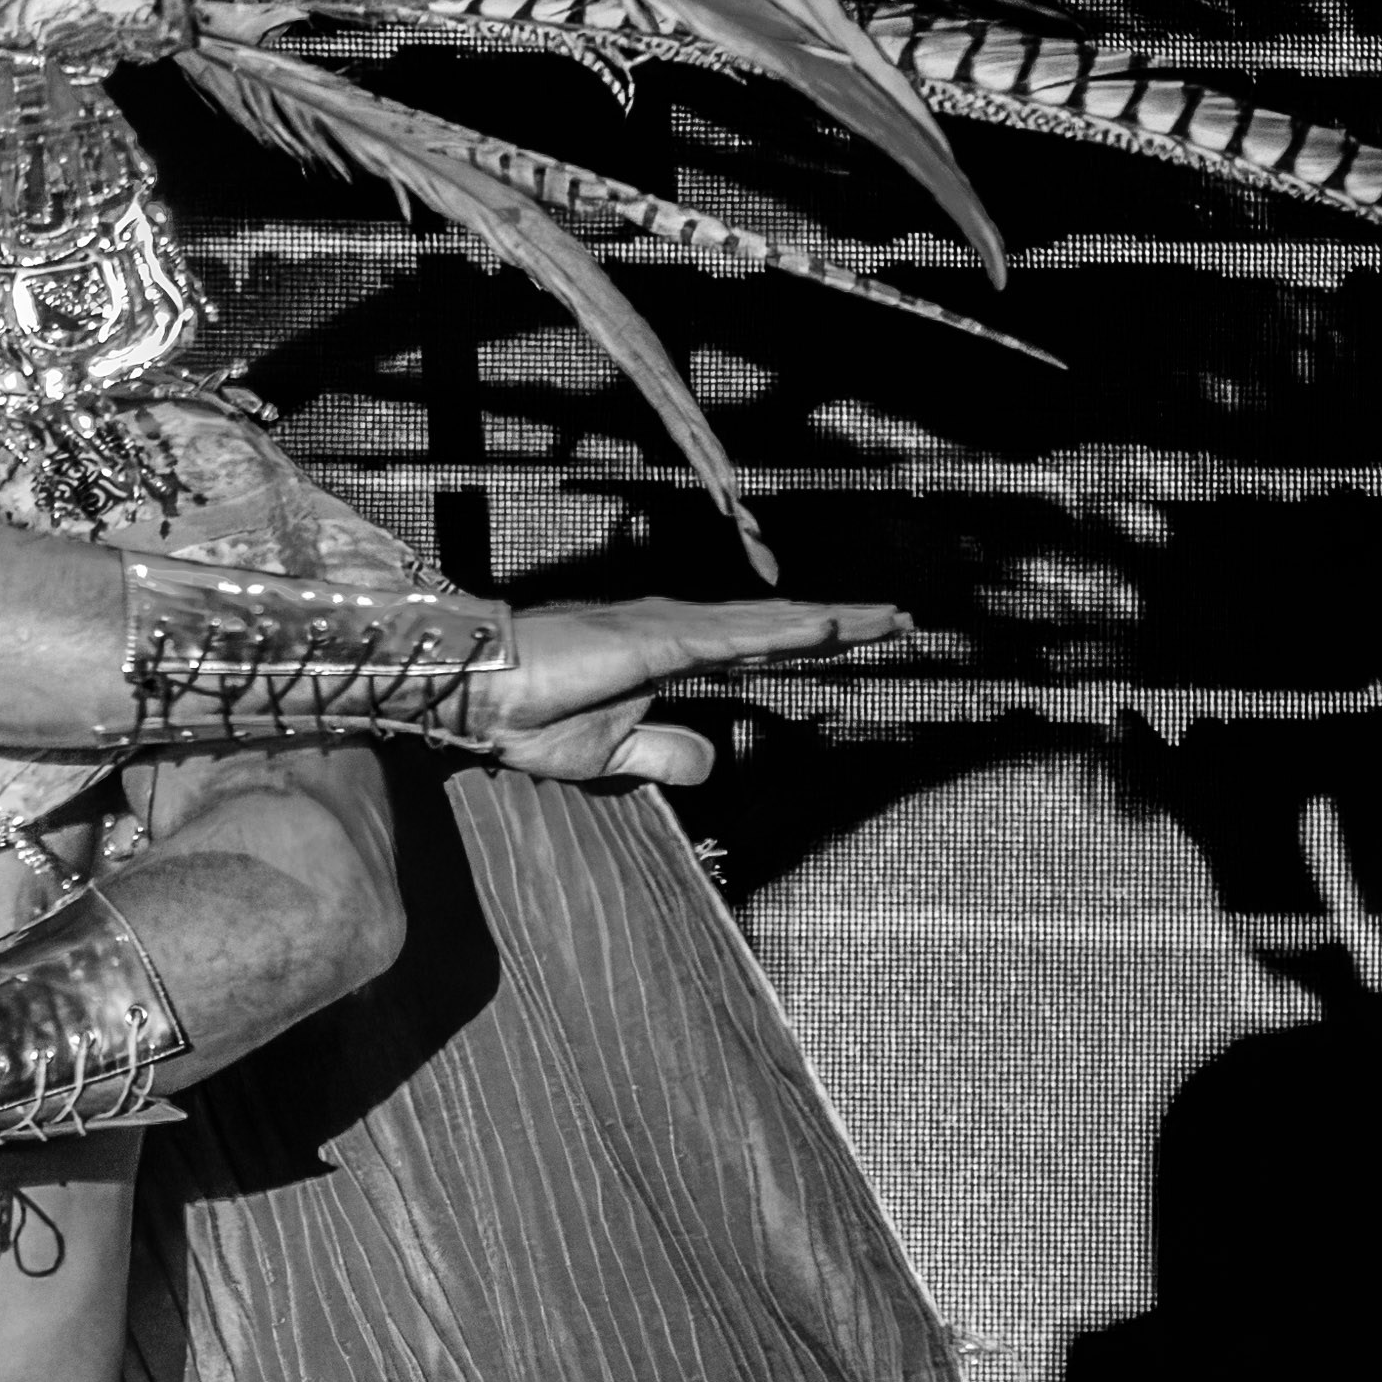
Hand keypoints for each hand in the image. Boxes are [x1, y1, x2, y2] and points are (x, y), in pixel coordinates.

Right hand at [470, 594, 913, 793]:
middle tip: (901, 620)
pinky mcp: (653, 637)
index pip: (759, 649)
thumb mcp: (612, 754)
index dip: (812, 646)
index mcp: (671, 657)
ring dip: (829, 622)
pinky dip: (782, 630)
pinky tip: (825, 628)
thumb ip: (664, 752)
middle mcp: (679, 632)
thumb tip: (713, 761)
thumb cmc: (531, 717)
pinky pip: (732, 636)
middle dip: (841, 625)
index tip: (862, 641)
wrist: (479, 693)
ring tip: (885, 619)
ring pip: (767, 624)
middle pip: (777, 628)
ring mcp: (668, 629)